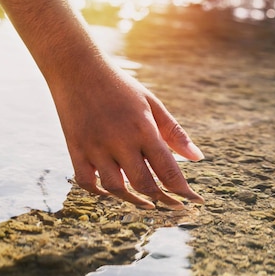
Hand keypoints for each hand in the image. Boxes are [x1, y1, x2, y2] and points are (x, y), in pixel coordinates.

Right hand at [52, 59, 203, 209]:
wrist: (76, 68)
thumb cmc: (120, 86)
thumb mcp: (151, 103)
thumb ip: (174, 132)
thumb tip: (198, 158)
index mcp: (143, 128)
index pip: (168, 169)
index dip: (183, 190)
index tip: (195, 201)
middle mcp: (119, 140)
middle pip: (144, 184)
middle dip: (163, 200)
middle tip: (174, 207)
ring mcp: (95, 147)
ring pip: (116, 188)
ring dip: (133, 200)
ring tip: (147, 203)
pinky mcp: (75, 149)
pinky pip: (86, 183)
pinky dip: (100, 193)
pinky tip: (113, 193)